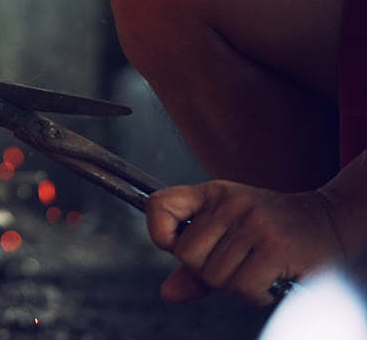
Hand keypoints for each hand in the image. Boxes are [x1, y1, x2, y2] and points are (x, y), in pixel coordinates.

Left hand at [146, 180, 344, 304]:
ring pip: (214, 276)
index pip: (159, 204)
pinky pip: (242, 287)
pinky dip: (256, 294)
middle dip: (207, 271)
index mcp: (212, 194)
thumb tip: (168, 293)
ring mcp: (253, 223)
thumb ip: (195, 263)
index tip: (174, 245)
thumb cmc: (272, 230)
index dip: (159, 232)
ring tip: (258, 269)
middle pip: (186, 255)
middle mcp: (230, 203)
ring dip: (236, 285)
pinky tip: (271, 279)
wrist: (329, 222)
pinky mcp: (274, 246)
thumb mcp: (229, 234)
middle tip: (236, 264)